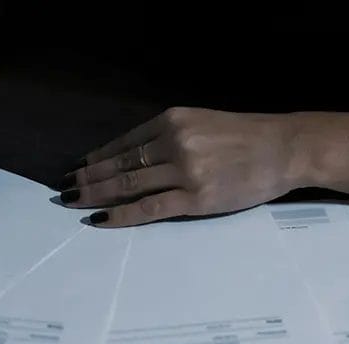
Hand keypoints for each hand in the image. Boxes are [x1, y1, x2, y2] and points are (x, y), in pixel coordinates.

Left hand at [58, 107, 298, 226]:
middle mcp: (174, 141)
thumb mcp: (202, 123)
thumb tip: (131, 158)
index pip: (123, 143)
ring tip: (74, 204)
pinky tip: (102, 219)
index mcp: (172, 120)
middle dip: (87, 178)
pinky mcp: (195, 198)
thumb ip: (169, 137)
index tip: (77, 169)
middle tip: (64, 190)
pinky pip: (148, 208)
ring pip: (127, 185)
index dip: (96, 158)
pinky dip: (120, 215)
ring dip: (96, 195)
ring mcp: (184, 171)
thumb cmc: (246, 138)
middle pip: (119, 165)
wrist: (284, 149)